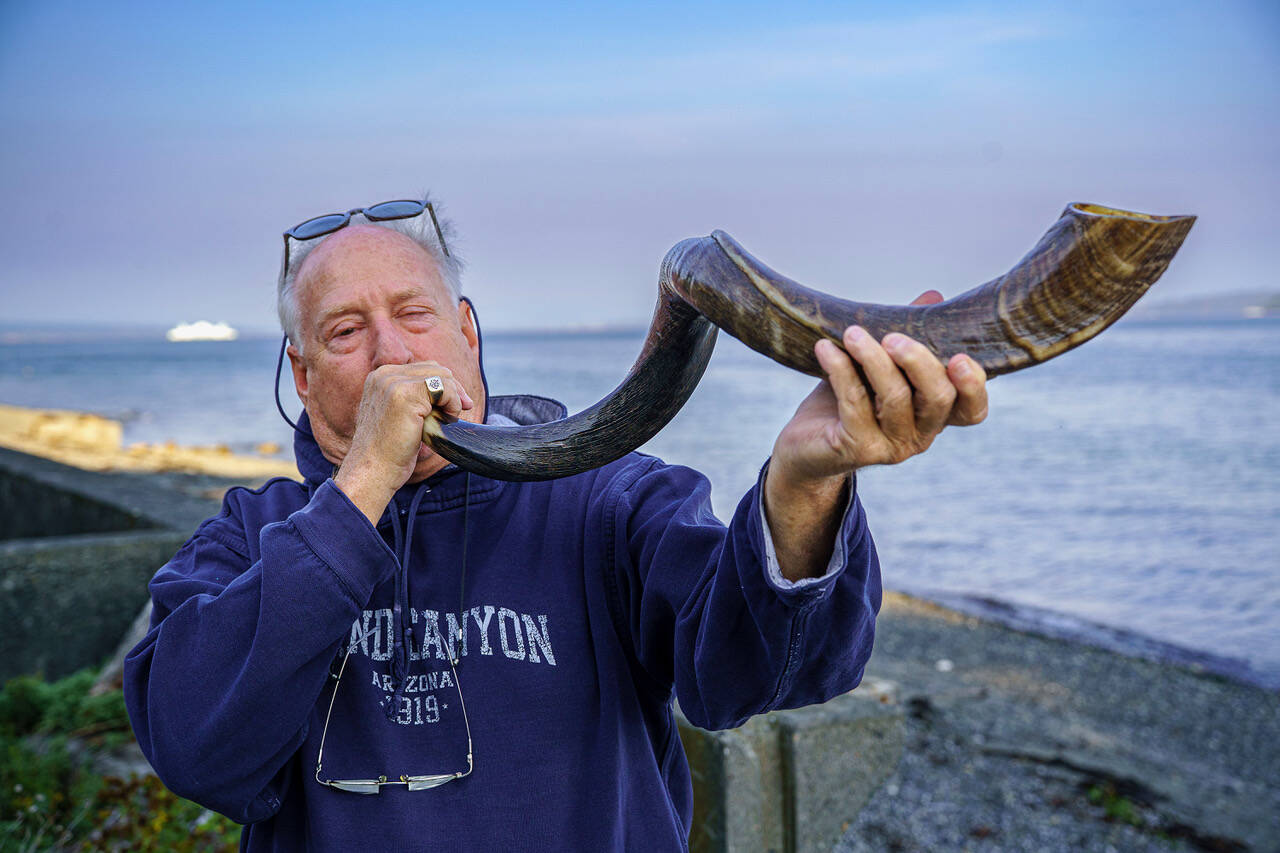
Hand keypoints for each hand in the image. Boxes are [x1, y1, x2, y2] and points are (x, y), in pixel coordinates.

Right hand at [333, 362, 472, 522]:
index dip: (445, 385)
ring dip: (453, 398)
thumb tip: (450, 388)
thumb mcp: (399, 416)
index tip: (458, 404)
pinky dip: (453, 402)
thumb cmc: (388, 451)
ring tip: (448, 419)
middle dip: (454, 389)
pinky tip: (446, 420)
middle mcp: (384, 375)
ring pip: (442, 376)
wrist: (373, 470)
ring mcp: (393, 382)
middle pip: (436, 368)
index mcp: (380, 377)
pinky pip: (444, 387)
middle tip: (463, 409)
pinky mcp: (405, 393)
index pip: (424, 368)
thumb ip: (415, 398)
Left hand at [762, 292, 987, 579]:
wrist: (804, 444)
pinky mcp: (858, 449)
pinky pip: (855, 404)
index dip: (974, 386)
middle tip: (892, 337)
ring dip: (874, 360)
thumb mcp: (879, 364)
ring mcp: (892, 446)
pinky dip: (841, 371)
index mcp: (934, 414)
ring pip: (896, 398)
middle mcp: (921, 435)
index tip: (959, 357)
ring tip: (852, 333)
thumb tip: (933, 296)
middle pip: (939, 398)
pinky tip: (825, 349)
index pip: (971, 410)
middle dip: (919, 362)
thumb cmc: (848, 398)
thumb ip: (908, 335)